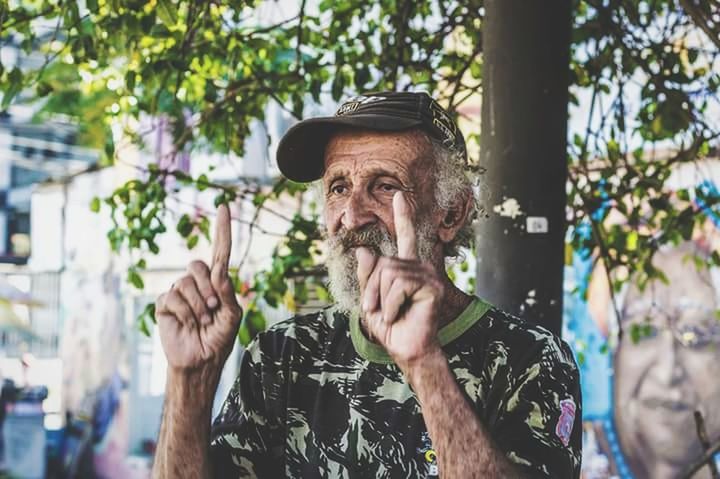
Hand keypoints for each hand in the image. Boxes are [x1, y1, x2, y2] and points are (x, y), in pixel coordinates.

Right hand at [156, 204, 242, 371]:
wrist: (200, 361)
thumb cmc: (219, 339)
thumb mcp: (232, 315)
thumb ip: (228, 292)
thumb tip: (221, 270)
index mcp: (218, 283)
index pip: (220, 251)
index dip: (222, 230)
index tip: (223, 207)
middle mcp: (198, 283)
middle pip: (198, 265)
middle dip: (208, 289)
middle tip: (213, 310)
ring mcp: (180, 292)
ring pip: (185, 282)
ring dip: (198, 305)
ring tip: (202, 322)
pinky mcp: (164, 304)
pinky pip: (171, 297)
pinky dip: (184, 313)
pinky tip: (188, 324)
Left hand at [356, 192, 443, 370]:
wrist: (406, 349)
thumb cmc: (390, 326)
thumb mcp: (370, 299)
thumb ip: (367, 276)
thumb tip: (364, 250)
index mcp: (405, 267)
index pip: (406, 236)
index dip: (403, 215)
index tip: (401, 195)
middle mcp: (419, 267)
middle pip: (383, 263)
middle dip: (372, 289)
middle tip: (378, 310)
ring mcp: (428, 275)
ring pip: (388, 274)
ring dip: (381, 299)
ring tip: (390, 314)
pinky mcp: (432, 287)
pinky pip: (398, 286)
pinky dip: (390, 305)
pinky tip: (399, 316)